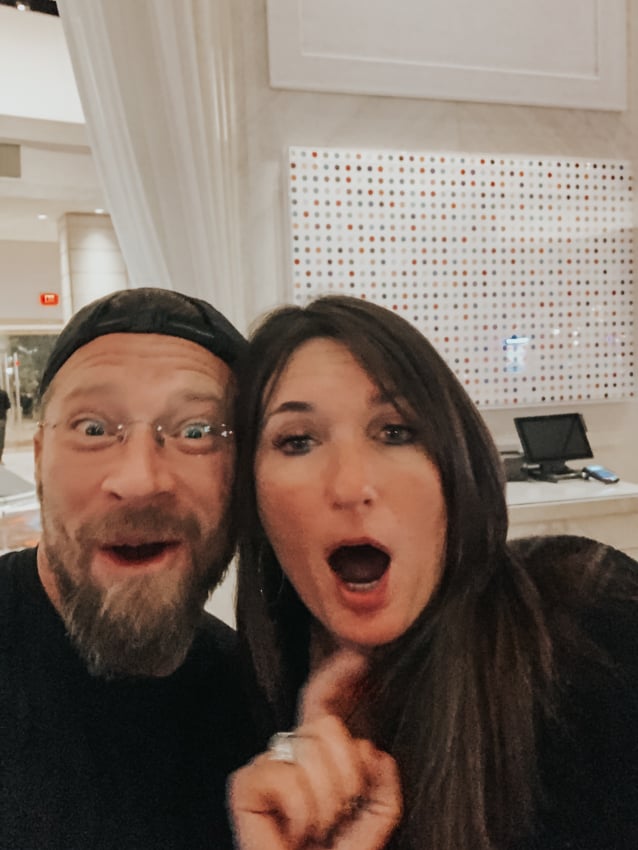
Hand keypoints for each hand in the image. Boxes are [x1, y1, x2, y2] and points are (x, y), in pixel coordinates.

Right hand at [227, 650, 401, 848]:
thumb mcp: (372, 826)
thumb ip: (382, 790)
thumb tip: (375, 751)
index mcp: (321, 760)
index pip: (324, 705)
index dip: (338, 677)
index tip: (359, 657)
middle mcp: (291, 755)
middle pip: (326, 725)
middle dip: (347, 774)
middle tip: (337, 817)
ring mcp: (266, 767)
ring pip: (310, 748)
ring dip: (327, 801)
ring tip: (316, 831)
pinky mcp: (245, 784)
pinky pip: (283, 772)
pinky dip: (300, 807)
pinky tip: (293, 831)